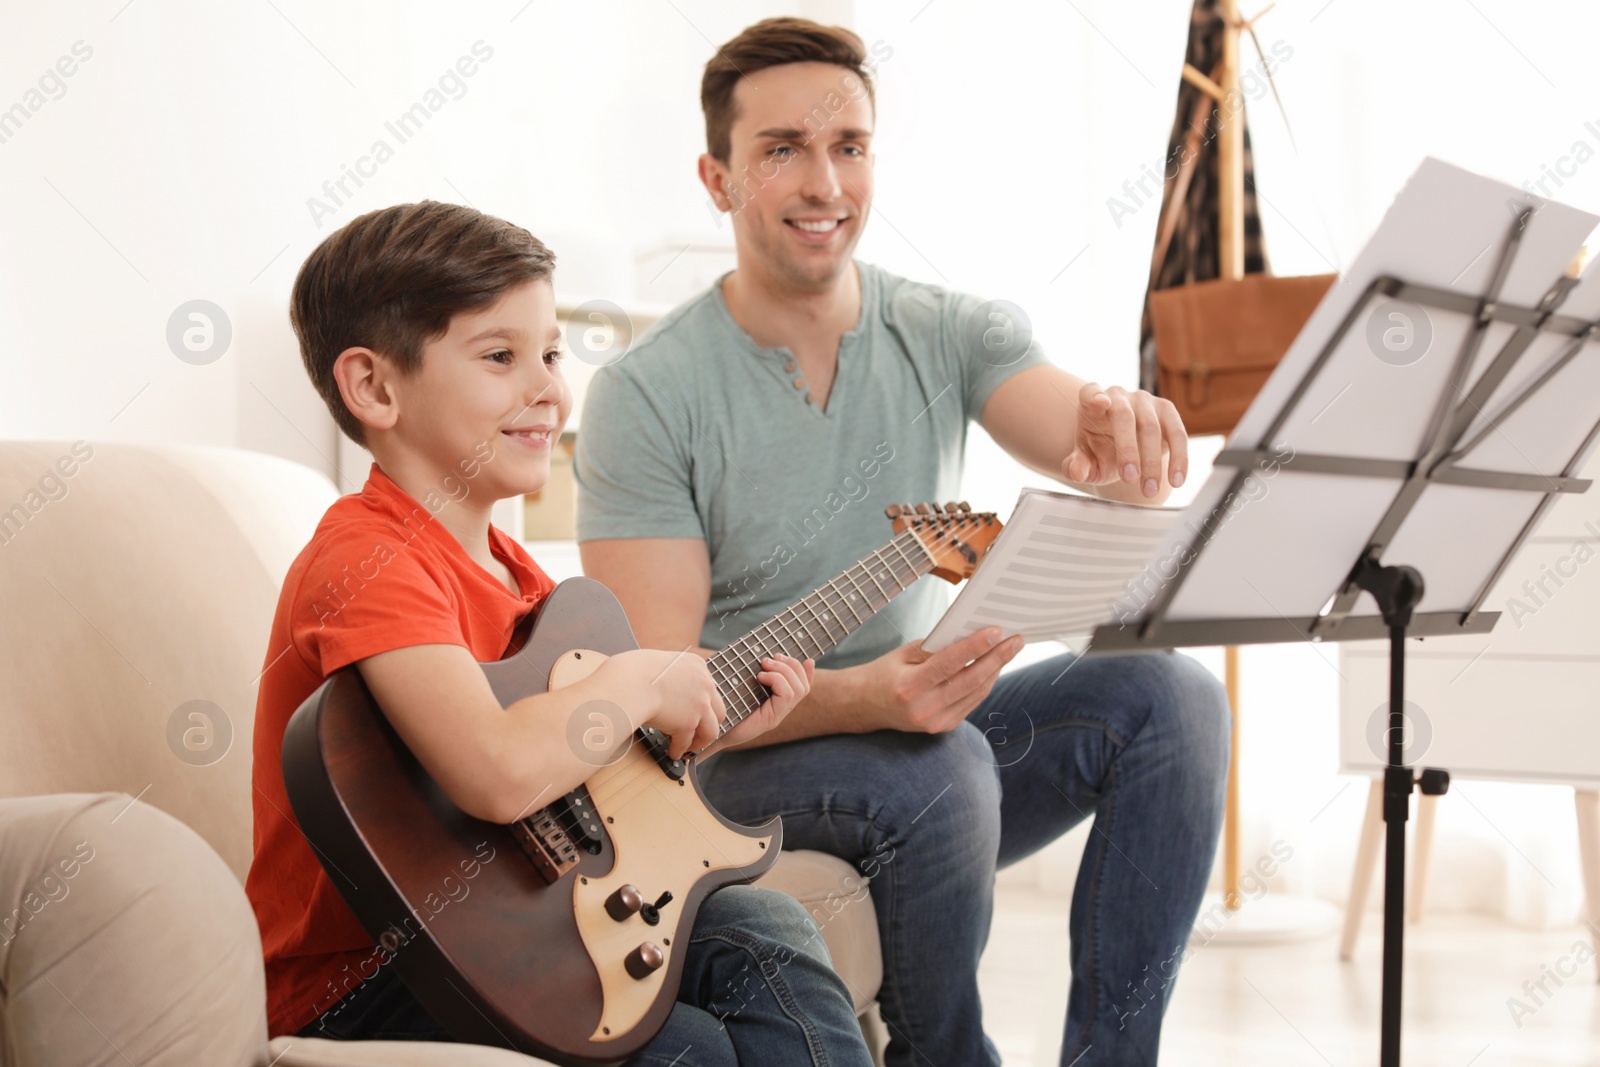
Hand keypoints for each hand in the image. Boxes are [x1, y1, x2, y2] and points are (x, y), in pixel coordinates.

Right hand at [593, 648, 723, 759]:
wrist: (629, 682)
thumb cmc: (633, 670)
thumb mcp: (660, 662)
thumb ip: (670, 674)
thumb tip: (661, 686)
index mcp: (696, 665)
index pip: (708, 688)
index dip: (702, 703)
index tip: (694, 712)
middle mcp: (704, 684)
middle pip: (717, 711)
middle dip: (707, 724)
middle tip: (697, 732)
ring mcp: (699, 704)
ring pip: (710, 731)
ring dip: (699, 741)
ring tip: (688, 747)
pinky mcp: (688, 723)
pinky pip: (686, 742)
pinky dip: (679, 749)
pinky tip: (673, 752)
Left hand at [717, 655, 814, 749]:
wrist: (711, 732)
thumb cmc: (722, 707)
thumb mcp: (739, 686)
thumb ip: (751, 675)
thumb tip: (760, 657)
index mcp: (777, 703)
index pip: (802, 688)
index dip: (808, 674)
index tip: (808, 660)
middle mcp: (780, 710)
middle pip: (803, 686)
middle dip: (792, 666)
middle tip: (772, 657)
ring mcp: (777, 716)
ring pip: (798, 689)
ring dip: (783, 671)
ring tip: (764, 665)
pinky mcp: (771, 719)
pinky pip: (787, 695)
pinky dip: (777, 680)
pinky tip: (760, 677)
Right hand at [850, 627, 1023, 733]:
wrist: (866, 706)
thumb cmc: (885, 673)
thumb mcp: (904, 654)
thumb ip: (935, 647)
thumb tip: (970, 635)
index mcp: (908, 687)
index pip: (948, 664)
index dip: (974, 647)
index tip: (996, 632)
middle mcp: (922, 709)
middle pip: (969, 681)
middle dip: (996, 658)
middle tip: (1016, 640)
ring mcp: (934, 722)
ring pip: (975, 693)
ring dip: (995, 670)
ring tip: (1009, 650)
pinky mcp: (943, 727)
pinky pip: (971, 702)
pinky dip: (984, 683)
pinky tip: (994, 666)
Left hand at [1062, 381, 1187, 497]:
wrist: (1125, 451)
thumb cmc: (1099, 451)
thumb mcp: (1086, 462)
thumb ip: (1077, 466)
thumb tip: (1077, 472)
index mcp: (1091, 402)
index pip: (1090, 393)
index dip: (1094, 397)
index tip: (1099, 403)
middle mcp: (1119, 396)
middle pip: (1124, 416)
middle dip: (1128, 450)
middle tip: (1129, 479)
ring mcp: (1145, 401)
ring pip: (1152, 427)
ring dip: (1152, 462)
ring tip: (1149, 489)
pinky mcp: (1167, 412)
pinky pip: (1177, 434)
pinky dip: (1179, 458)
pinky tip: (1176, 480)